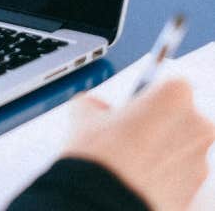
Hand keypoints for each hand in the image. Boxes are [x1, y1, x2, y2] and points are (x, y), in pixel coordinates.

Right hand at [62, 78, 214, 210]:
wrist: (104, 204)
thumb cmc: (102, 159)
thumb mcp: (84, 113)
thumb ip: (97, 103)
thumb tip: (96, 109)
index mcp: (175, 96)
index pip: (170, 84)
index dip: (148, 96)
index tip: (135, 105)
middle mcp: (196, 125)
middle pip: (179, 116)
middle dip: (157, 123)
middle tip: (128, 133)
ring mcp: (200, 160)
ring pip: (181, 146)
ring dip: (161, 150)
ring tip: (129, 161)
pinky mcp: (196, 190)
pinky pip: (180, 174)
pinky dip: (164, 175)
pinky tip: (137, 179)